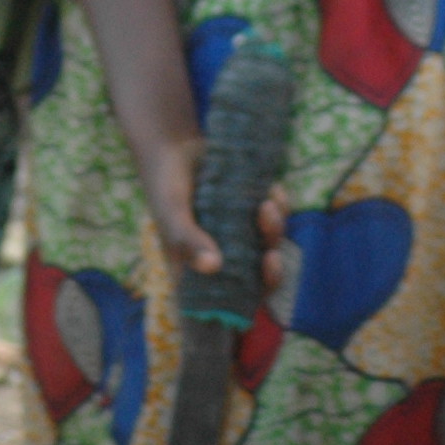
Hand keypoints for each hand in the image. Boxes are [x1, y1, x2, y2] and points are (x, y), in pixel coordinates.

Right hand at [144, 134, 290, 294]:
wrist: (172, 148)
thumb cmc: (165, 186)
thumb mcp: (172, 214)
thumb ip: (188, 241)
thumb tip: (214, 266)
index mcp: (200, 268)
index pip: (232, 296)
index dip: (257, 291)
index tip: (266, 266)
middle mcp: (223, 255)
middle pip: (258, 273)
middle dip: (272, 263)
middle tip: (272, 250)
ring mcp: (239, 233)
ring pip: (269, 242)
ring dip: (276, 228)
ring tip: (268, 204)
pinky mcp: (250, 210)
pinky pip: (275, 214)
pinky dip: (279, 204)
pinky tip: (273, 190)